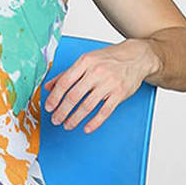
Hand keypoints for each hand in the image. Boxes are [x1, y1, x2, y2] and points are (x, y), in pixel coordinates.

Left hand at [41, 38, 159, 132]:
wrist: (138, 56)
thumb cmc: (109, 58)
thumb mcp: (86, 60)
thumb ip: (66, 74)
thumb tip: (48, 87)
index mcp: (85, 62)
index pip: (65, 82)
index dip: (55, 97)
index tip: (48, 107)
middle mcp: (97, 72)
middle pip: (74, 96)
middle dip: (62, 111)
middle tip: (55, 120)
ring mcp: (109, 83)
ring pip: (87, 106)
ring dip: (75, 119)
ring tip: (67, 125)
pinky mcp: (120, 93)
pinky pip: (105, 111)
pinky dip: (94, 122)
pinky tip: (86, 128)